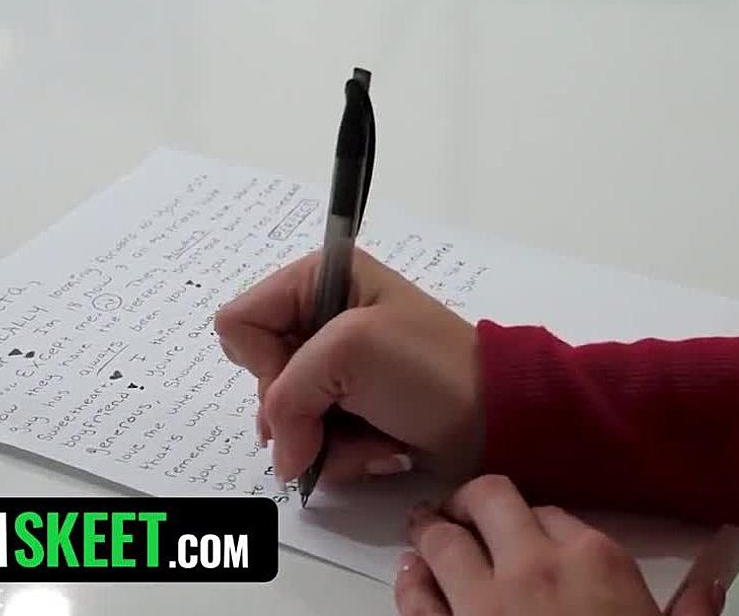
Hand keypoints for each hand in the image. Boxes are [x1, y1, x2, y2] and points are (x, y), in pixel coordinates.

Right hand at [215, 250, 482, 482]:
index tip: (300, 375)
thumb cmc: (429, 368)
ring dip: (327, 440)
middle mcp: (322, 320)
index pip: (240, 322)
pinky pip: (317, 444)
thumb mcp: (350, 351)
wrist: (498, 417)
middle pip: (260, 378)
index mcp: (320, 280)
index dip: (261, 360)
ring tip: (374, 435)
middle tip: (339, 413)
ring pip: (286, 421)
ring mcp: (339, 371)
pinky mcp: (354, 412)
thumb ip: (288, 394)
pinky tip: (385, 448)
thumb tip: (283, 457)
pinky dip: (348, 455)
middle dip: (298, 410)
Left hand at [396, 475, 726, 615]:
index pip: (552, 511)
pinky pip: (416, 598)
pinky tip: (411, 574)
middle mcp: (531, 567)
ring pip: (442, 540)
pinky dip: (410, 581)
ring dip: (430, 530)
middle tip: (465, 507)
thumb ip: (689, 615)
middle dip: (473, 500)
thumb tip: (709, 592)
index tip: (531, 529)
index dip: (536, 518)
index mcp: (593, 561)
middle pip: (488, 500)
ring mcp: (482, 603)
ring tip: (424, 526)